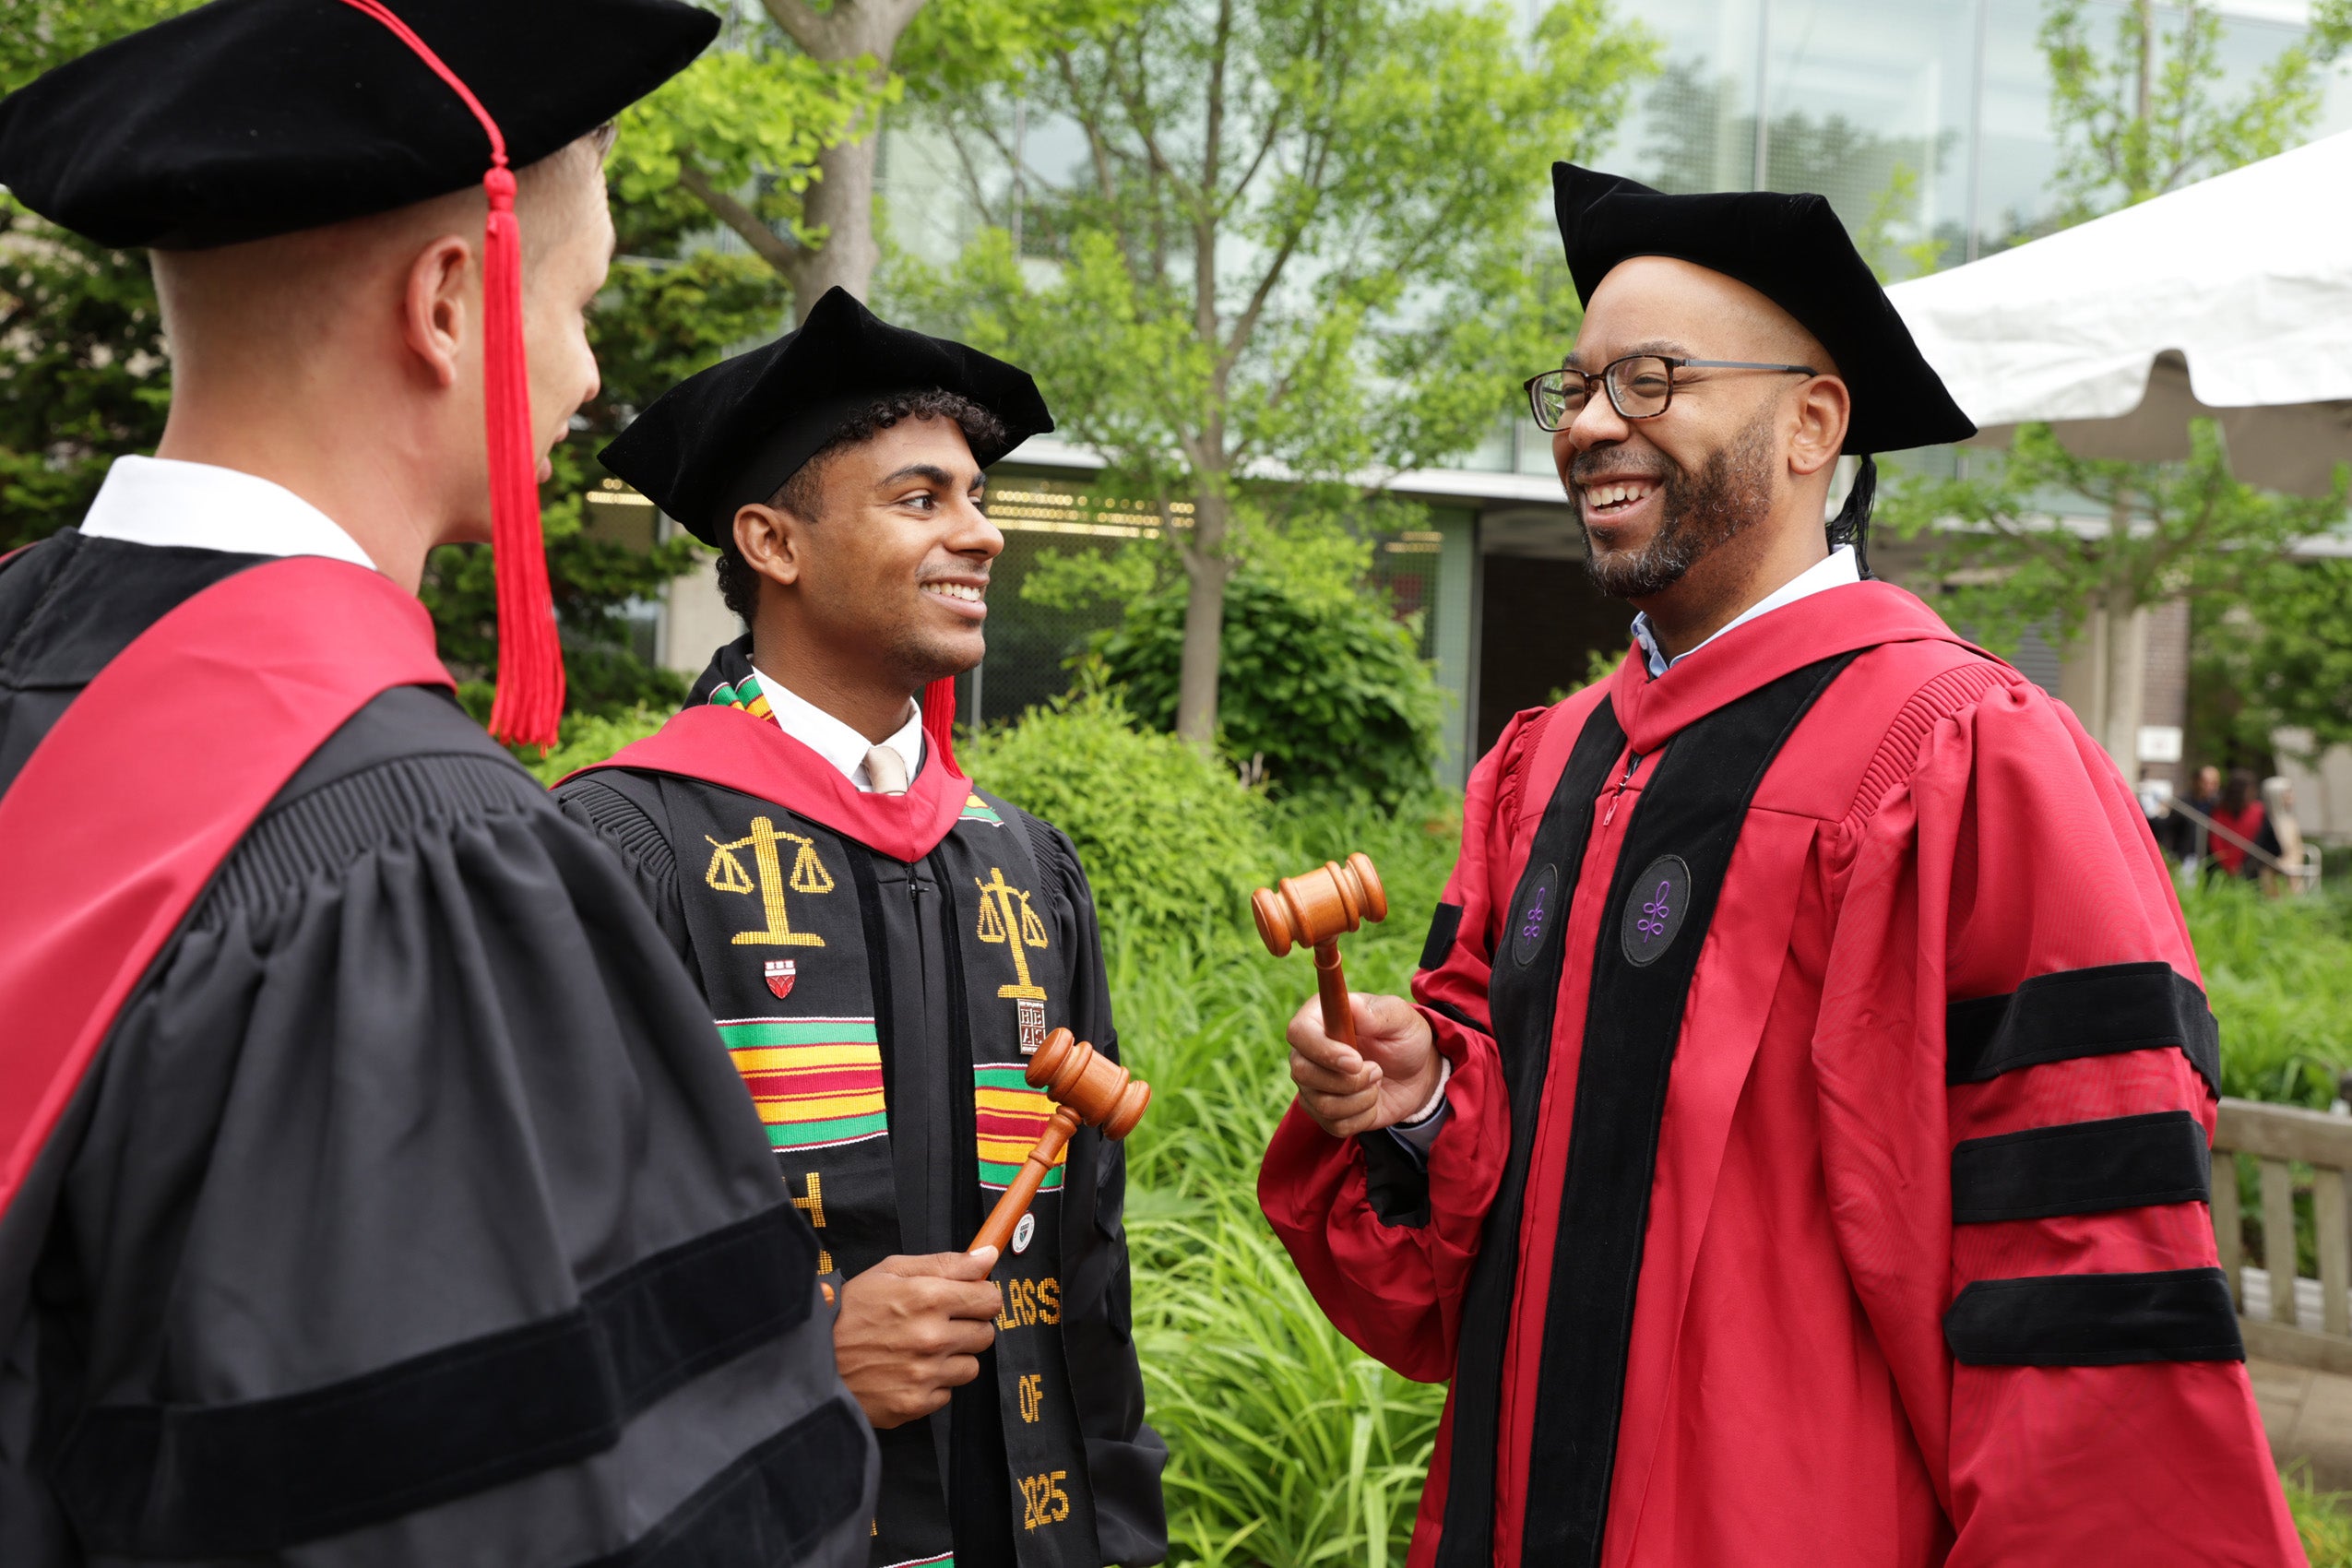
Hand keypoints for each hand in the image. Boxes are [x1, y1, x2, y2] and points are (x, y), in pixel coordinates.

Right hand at [834, 1249, 1002, 1428]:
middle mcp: (932, 1337)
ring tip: (920, 1350)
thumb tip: (987, 1254)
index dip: (980, 1297)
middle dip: (968, 1327)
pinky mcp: (915, 1404)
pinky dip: (932, 1384)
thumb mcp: (891, 1271)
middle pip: (985, 1334)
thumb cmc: (850, 1311)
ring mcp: (925, 1374)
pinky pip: (946, 1394)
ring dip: (953, 1358)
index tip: (967, 1300)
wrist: (811, 1358)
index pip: (990, 1300)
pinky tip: (907, 1371)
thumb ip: (946, 1263)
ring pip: (970, 1367)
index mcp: (928, 1298)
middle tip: (939, 1325)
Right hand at [1286, 991, 1439, 1138]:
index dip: (1323, 1051)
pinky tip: (1372, 1099)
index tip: (1356, 1061)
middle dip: (1348, 1080)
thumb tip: (1352, 1006)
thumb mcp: (1401, 1018)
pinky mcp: (1323, 1112)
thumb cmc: (1404, 1038)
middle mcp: (1308, 1052)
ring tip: (1377, 1080)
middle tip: (1377, 1070)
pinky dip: (1364, 1116)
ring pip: (1321, 1104)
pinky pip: (1336, 1125)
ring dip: (1361, 1098)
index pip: (1298, 1033)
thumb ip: (1378, 1012)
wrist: (1417, 1073)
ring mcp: (1313, 1084)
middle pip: (1302, 1073)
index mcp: (1319, 1019)